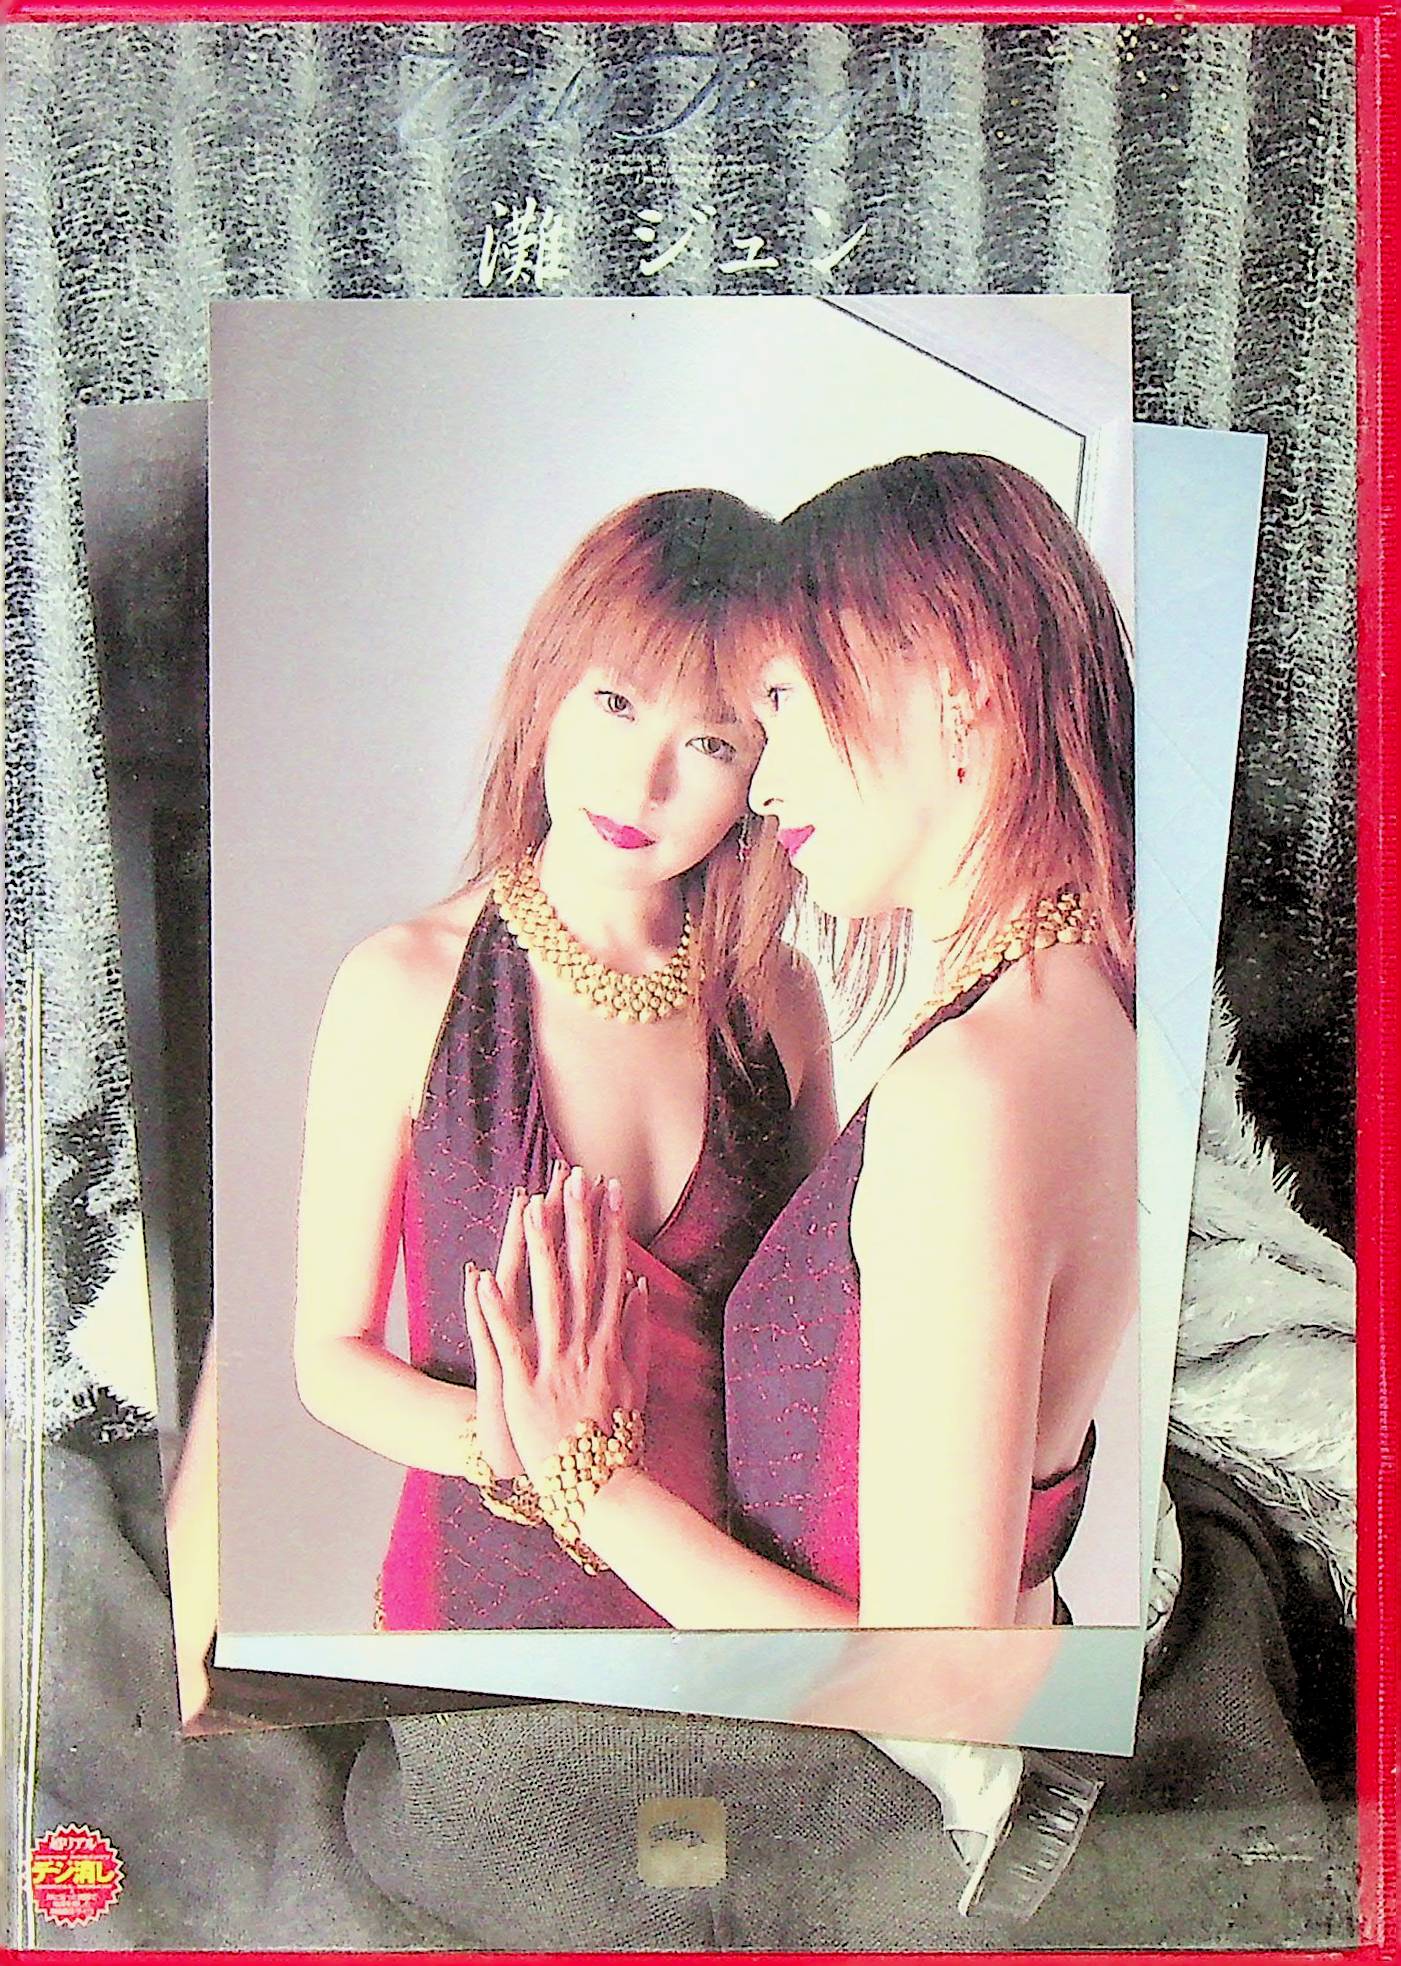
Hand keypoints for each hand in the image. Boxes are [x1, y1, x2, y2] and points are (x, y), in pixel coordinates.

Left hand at [465, 1164, 649, 1481]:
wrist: (600, 1488)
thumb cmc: (614, 1437)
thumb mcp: (635, 1381)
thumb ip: (637, 1333)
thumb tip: (638, 1287)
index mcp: (609, 1341)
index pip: (610, 1271)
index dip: (609, 1228)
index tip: (609, 1190)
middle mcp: (585, 1345)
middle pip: (580, 1273)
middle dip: (576, 1223)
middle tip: (572, 1179)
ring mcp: (555, 1364)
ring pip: (545, 1297)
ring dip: (537, 1251)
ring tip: (530, 1210)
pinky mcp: (526, 1387)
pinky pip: (508, 1341)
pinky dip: (495, 1310)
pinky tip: (483, 1277)